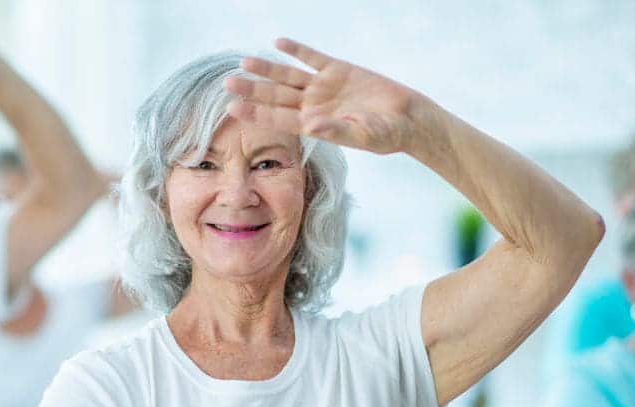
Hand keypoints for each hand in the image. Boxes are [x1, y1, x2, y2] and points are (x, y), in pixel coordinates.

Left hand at [225, 38, 421, 154]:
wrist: (407, 118)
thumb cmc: (385, 135)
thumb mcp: (361, 135)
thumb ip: (336, 131)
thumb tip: (312, 127)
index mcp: (314, 125)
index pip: (278, 119)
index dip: (254, 114)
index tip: (232, 108)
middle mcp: (313, 106)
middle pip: (276, 96)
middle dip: (252, 90)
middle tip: (227, 83)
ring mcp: (324, 87)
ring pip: (289, 76)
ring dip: (267, 69)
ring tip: (244, 62)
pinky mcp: (338, 70)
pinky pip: (313, 58)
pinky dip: (297, 50)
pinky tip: (278, 43)